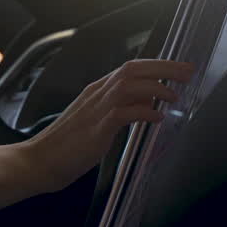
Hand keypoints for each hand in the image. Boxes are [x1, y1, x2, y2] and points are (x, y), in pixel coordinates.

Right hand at [0, 59, 193, 221]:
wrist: (38, 162)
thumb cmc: (64, 147)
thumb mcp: (94, 122)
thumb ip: (117, 110)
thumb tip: (145, 103)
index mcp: (96, 91)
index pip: (130, 68)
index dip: (157, 65)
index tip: (179, 68)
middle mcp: (97, 94)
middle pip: (134, 69)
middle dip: (165, 67)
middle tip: (188, 71)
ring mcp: (96, 109)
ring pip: (131, 84)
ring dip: (158, 87)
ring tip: (175, 95)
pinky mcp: (97, 127)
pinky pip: (126, 111)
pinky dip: (145, 111)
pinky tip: (158, 118)